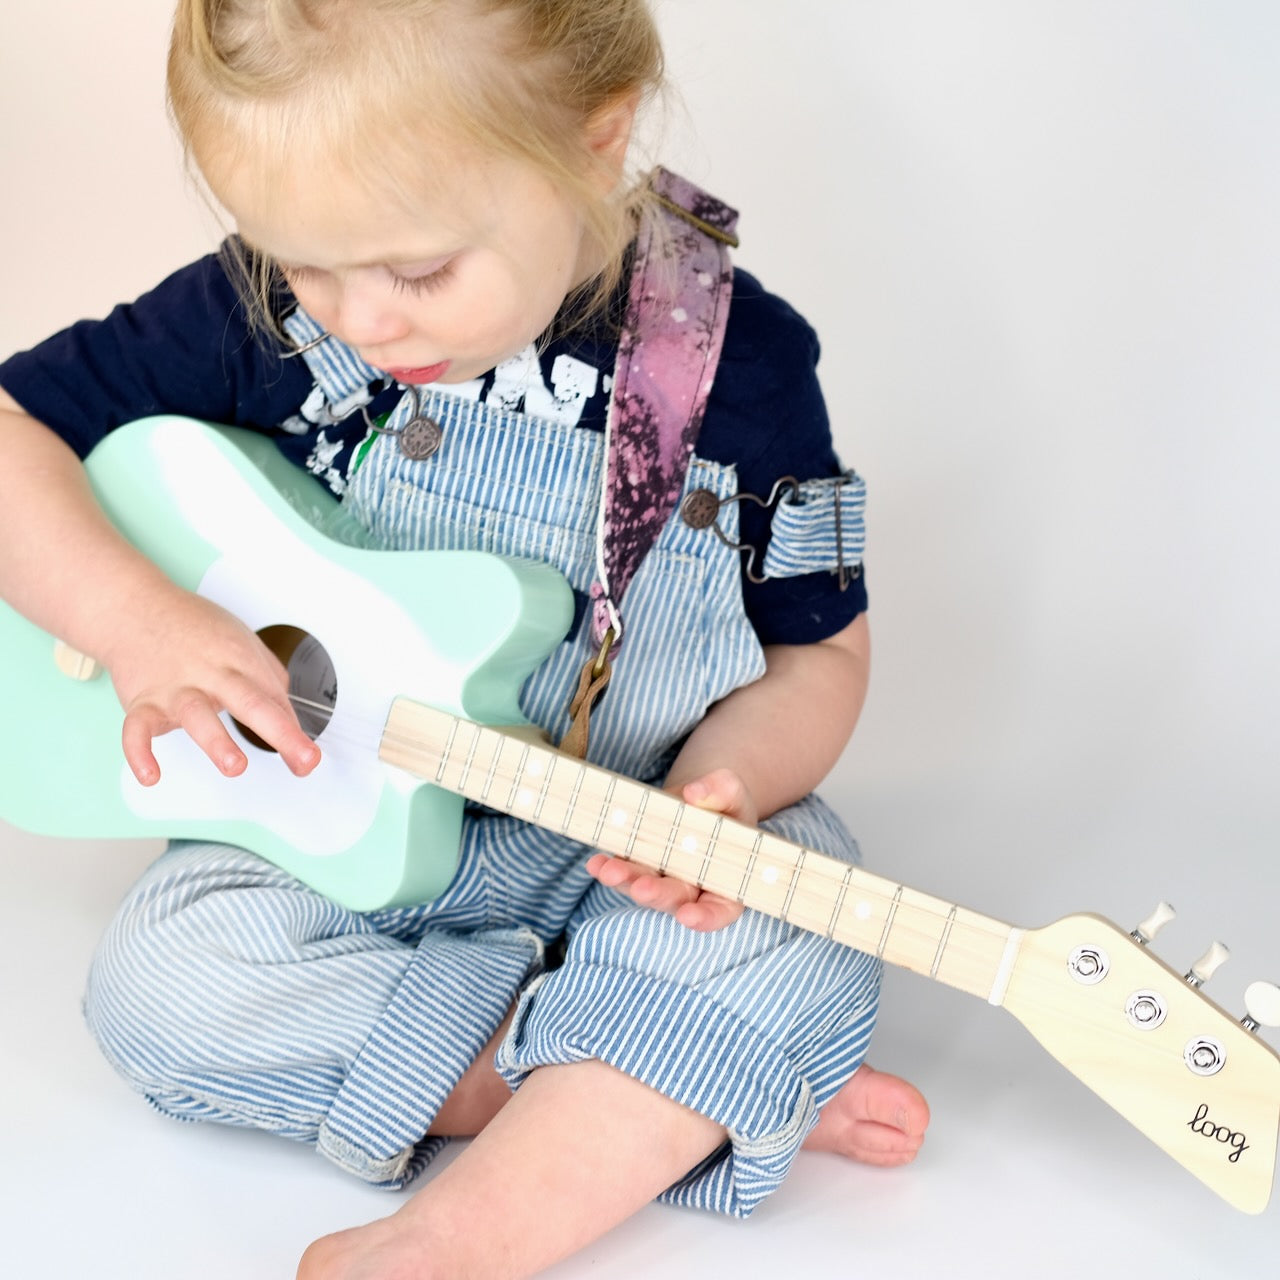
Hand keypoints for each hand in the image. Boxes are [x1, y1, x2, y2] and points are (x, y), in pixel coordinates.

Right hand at [104, 585, 320, 785]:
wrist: (134, 607)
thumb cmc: (192, 628)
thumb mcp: (240, 641)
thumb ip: (268, 679)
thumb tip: (289, 716)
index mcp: (240, 659)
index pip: (275, 698)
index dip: (295, 731)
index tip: (309, 758)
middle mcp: (210, 673)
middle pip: (250, 702)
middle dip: (280, 732)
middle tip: (302, 758)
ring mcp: (175, 687)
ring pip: (197, 714)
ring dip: (217, 742)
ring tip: (235, 766)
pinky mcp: (142, 700)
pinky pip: (137, 728)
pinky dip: (139, 752)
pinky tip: (151, 775)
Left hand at [586, 768, 755, 931]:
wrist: (698, 800)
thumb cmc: (726, 804)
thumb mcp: (732, 793)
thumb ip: (722, 791)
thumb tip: (694, 793)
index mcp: (727, 882)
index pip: (721, 909)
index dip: (706, 917)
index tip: (688, 916)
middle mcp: (694, 889)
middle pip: (676, 899)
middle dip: (657, 894)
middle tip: (641, 889)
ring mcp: (663, 878)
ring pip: (644, 887)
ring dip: (626, 882)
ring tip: (608, 871)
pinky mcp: (640, 865)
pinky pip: (625, 868)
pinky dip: (609, 866)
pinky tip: (596, 862)